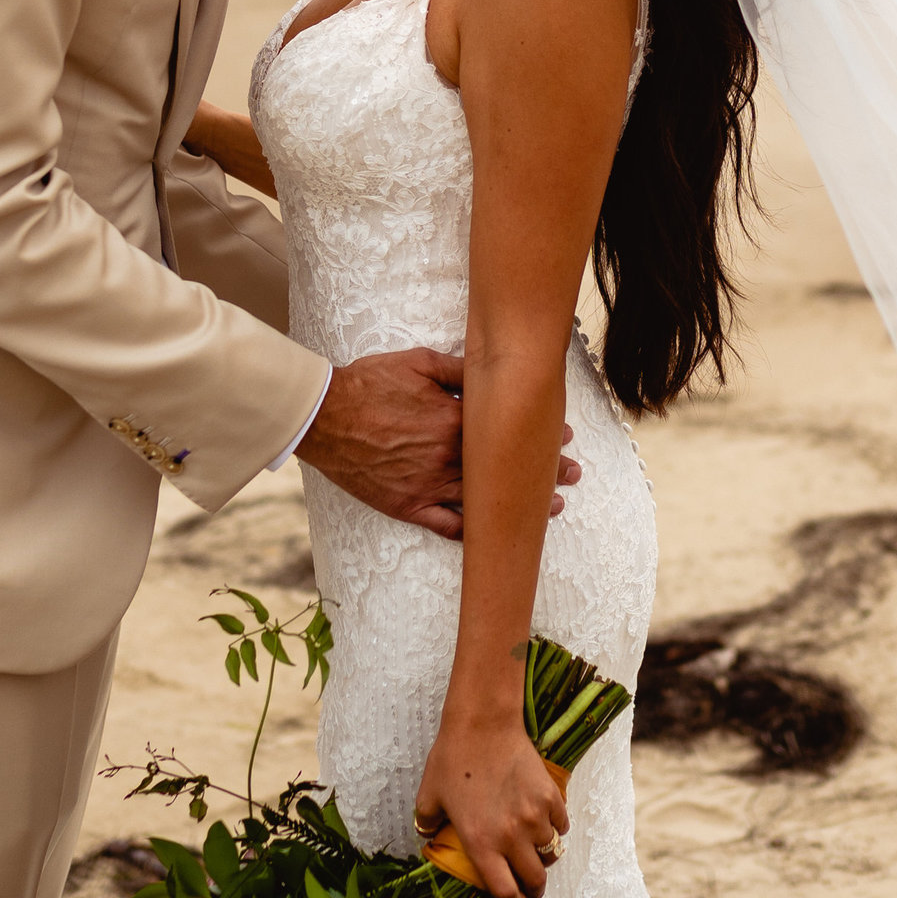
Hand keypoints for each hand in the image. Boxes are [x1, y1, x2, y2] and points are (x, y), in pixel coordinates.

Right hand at [295, 353, 579, 540]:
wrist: (323, 417)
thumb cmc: (368, 384)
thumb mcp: (417, 363)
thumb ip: (458, 370)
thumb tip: (492, 370)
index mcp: (454, 421)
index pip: (509, 431)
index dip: (540, 435)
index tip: (564, 436)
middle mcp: (446, 457)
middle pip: (504, 469)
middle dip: (543, 472)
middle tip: (573, 475)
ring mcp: (427, 485)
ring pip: (484, 501)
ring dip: (520, 505)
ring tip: (553, 508)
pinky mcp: (406, 505)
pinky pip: (446, 525)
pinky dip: (473, 532)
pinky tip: (496, 534)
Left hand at [416, 712, 568, 897]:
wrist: (483, 725)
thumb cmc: (452, 759)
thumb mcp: (428, 796)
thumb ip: (427, 822)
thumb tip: (428, 835)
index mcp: (481, 843)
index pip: (505, 890)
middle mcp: (511, 837)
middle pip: (535, 879)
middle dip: (534, 889)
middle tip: (531, 887)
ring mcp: (535, 817)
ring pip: (550, 853)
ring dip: (544, 856)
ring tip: (536, 851)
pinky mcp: (550, 797)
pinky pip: (561, 825)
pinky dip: (556, 828)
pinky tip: (546, 823)